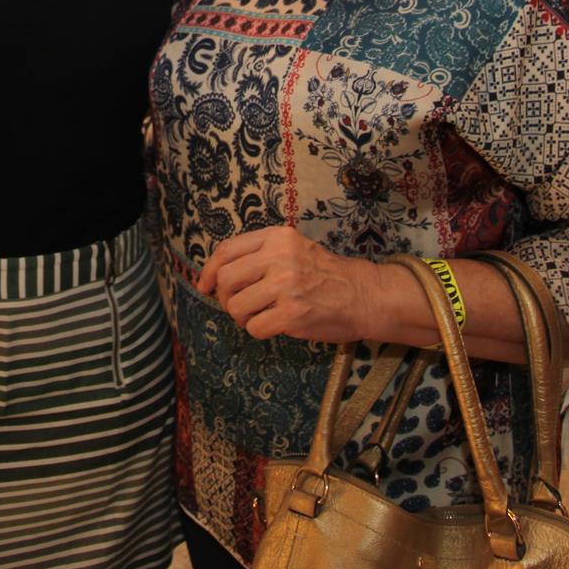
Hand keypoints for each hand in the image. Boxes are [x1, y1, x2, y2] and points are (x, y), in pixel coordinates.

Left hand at [196, 226, 372, 342]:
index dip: (209, 271)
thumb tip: (217, 275)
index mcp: (276, 238)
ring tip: (261, 315)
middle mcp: (279, 258)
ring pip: (236, 306)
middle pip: (226, 280)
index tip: (205, 285)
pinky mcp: (292, 313)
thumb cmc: (325, 274)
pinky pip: (254, 327)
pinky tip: (275, 325)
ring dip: (243, 317)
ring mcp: (285, 286)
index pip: (226, 250)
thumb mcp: (293, 248)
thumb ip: (260, 254)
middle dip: (226, 297)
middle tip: (240, 305)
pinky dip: (259, 331)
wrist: (363, 295)